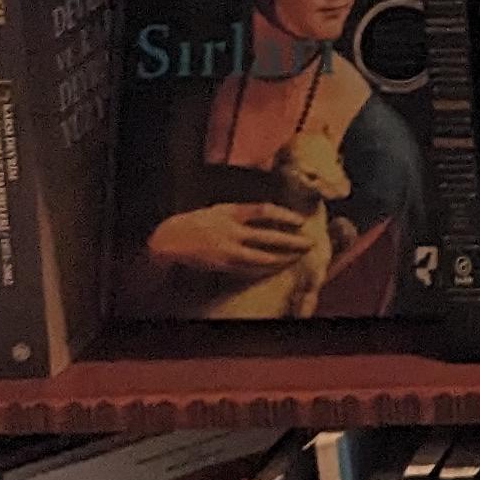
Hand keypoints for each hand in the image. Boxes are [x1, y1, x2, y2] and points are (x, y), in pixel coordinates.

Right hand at [148, 202, 320, 279]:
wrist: (169, 240)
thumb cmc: (197, 222)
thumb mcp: (219, 209)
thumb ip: (242, 212)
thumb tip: (268, 216)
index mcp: (230, 212)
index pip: (263, 211)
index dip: (284, 215)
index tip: (300, 221)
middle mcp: (230, 231)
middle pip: (267, 237)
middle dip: (291, 241)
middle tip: (309, 243)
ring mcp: (227, 250)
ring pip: (261, 257)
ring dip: (281, 258)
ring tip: (297, 258)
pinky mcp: (223, 265)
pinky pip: (249, 269)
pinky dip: (265, 269)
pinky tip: (277, 268)